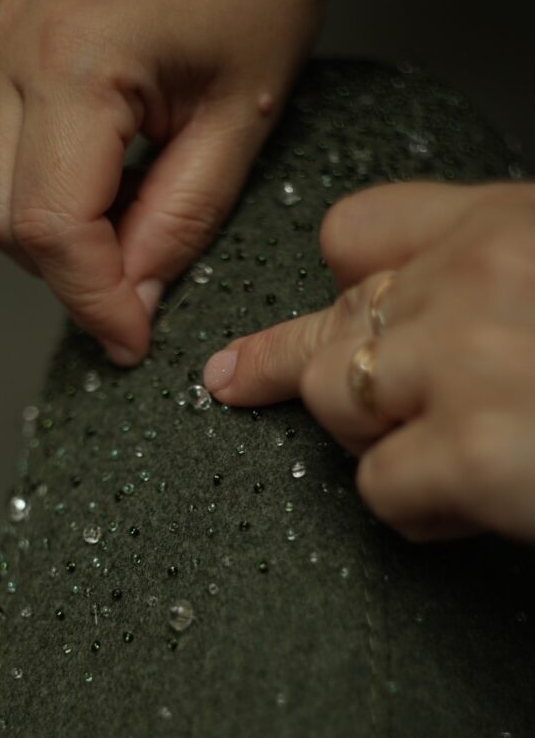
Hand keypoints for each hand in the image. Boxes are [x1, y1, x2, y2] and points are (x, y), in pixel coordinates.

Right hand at [0, 0, 371, 364]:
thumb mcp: (237, 129)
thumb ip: (177, 225)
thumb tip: (129, 302)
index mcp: (77, 62)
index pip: (54, 225)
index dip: (92, 300)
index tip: (132, 340)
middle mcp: (14, 49)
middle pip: (0, 220)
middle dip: (66, 278)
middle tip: (131, 300)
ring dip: (39, 245)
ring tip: (114, 244)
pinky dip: (24, 204)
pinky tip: (86, 201)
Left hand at [202, 181, 534, 544]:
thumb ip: (488, 283)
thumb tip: (419, 316)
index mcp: (504, 227)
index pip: (359, 230)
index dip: (336, 279)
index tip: (319, 309)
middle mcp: (473, 278)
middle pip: (328, 327)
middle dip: (299, 368)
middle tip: (232, 378)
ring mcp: (460, 363)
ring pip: (328, 397)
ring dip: (368, 442)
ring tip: (441, 461)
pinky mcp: (468, 452)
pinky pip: (377, 485)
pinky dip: (414, 510)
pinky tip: (463, 507)